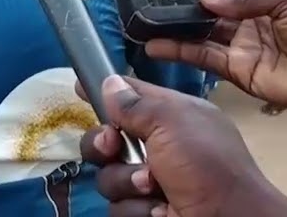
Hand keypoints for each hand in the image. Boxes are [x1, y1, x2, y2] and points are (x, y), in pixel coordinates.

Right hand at [79, 75, 286, 216]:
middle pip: (107, 139)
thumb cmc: (206, 164)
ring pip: (109, 177)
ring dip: (127, 182)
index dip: (105, 91)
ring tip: (153, 187)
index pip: (131, 95)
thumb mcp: (172, 122)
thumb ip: (135, 103)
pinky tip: (159, 210)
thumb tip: (109, 83)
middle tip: (112, 146)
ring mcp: (152, 182)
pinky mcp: (147, 211)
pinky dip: (138, 210)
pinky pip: (120, 207)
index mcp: (172, 117)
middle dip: (103, 144)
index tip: (80, 88)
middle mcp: (159, 147)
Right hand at [145, 0, 286, 114]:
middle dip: (181, 14)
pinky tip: (160, 46)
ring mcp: (242, 53)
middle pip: (207, 20)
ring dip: (174, 35)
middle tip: (148, 7)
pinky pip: (209, 63)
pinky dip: (184, 54)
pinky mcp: (242, 76)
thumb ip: (246, 0)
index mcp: (260, 6)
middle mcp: (247, 29)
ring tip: (144, 27)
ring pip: (201, 41)